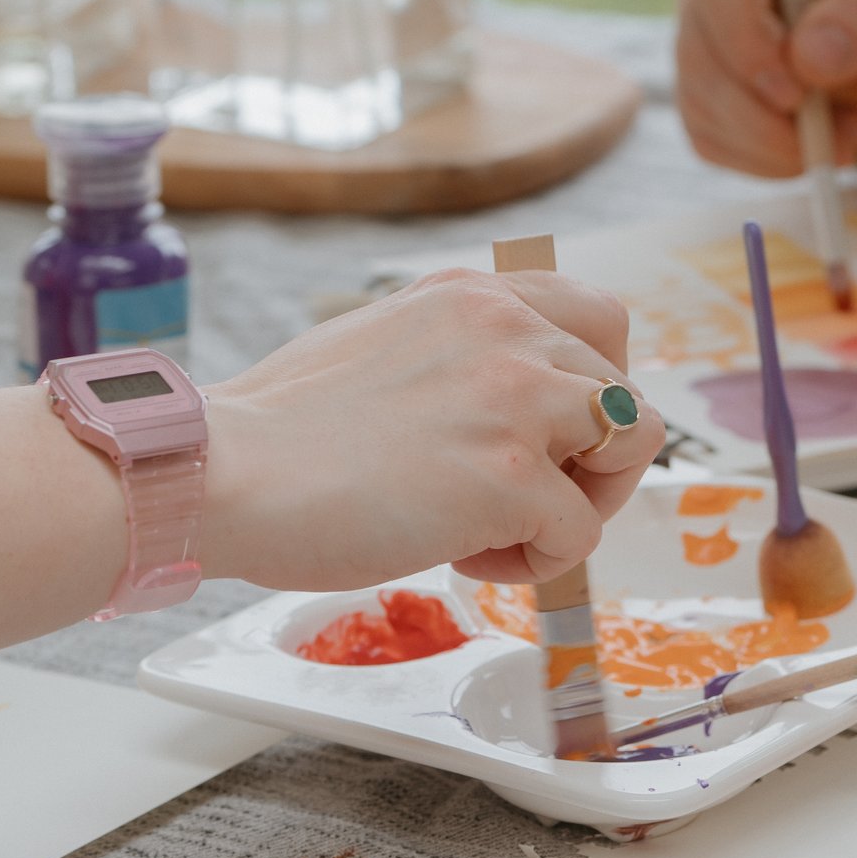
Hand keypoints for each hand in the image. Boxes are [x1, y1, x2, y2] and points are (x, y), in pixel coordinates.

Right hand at [201, 269, 663, 592]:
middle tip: (528, 499)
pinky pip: (582, 532)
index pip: (599, 319)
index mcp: (473, 295)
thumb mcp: (382, 346)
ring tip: (504, 530)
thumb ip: (455, 357)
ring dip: (583, 501)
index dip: (592, 388)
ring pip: (635, 446)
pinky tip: (464, 560)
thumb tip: (502, 412)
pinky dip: (538, 562)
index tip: (546, 437)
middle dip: (595, 457)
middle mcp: (508, 328)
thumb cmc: (280, 434)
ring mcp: (517, 400)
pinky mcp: (513, 477)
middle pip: (629, 388)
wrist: (221, 472)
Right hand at [677, 0, 856, 176]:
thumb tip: (810, 60)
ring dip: (772, 144)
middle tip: (847, 134)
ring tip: (853, 134)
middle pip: (699, 42)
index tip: (795, 91)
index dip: (742, 31)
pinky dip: (764, 160)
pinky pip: (712, 135)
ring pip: (700, 100)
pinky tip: (822, 143)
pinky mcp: (715, 81)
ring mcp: (712, 25)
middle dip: (764, 112)